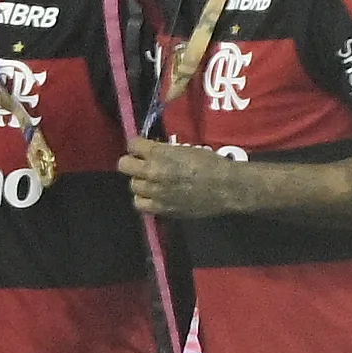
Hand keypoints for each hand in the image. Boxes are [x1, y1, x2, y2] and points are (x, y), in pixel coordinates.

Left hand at [120, 135, 256, 218]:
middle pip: (124, 165)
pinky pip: (140, 204)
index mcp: (160, 154)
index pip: (132, 144)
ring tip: (153, 181)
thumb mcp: (185, 149)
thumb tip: (150, 151)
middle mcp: (153, 172)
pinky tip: (154, 196)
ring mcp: (155, 192)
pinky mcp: (161, 208)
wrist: (228, 187)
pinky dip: (145, 199)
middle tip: (143, 164)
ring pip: (133, 185)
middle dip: (133, 162)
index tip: (142, 148)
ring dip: (141, 182)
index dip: (137, 145)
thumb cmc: (212, 164)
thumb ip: (164, 151)